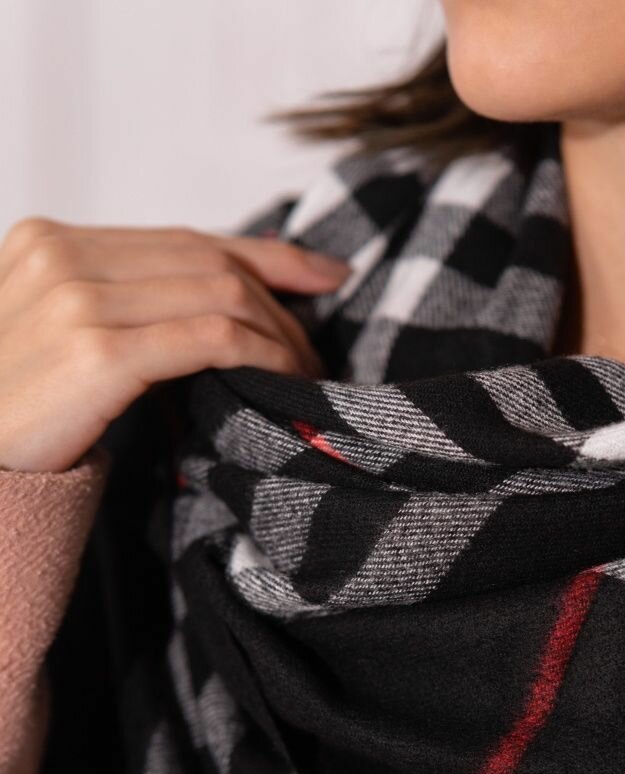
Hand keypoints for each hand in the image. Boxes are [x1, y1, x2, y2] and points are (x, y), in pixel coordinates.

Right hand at [0, 217, 349, 471]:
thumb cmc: (18, 414)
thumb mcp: (60, 339)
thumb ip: (120, 308)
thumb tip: (216, 312)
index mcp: (49, 241)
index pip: (182, 239)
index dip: (265, 254)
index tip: (324, 274)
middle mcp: (60, 255)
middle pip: (208, 261)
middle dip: (280, 303)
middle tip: (316, 349)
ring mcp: (77, 300)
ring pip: (218, 292)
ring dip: (278, 334)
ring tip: (305, 374)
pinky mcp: (97, 352)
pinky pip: (210, 337)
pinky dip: (260, 354)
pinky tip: (282, 378)